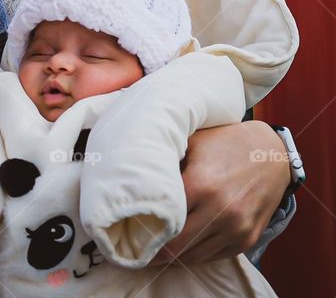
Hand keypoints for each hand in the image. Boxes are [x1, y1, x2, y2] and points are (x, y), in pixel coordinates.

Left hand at [149, 121, 289, 264]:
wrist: (271, 153)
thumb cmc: (224, 143)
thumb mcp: (192, 143)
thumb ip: (167, 163)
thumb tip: (136, 181)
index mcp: (201, 186)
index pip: (164, 220)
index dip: (144, 228)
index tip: (129, 231)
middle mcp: (221, 211)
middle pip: (177, 246)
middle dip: (154, 251)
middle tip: (136, 250)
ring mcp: (238, 228)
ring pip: (195, 255)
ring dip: (175, 256)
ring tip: (154, 253)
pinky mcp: (249, 237)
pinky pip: (215, 256)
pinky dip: (197, 254)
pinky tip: (182, 249)